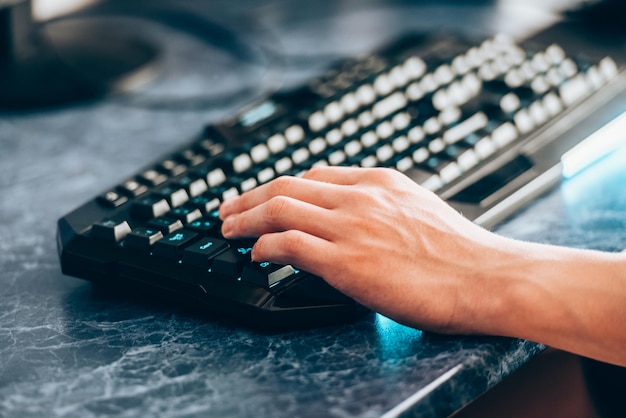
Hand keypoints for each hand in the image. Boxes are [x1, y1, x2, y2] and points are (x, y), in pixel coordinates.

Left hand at [219, 166, 508, 333]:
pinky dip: (263, 245)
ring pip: (279, 208)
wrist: (487, 277)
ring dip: (245, 218)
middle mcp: (360, 198)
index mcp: (379, 183)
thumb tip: (358, 222)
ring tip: (227, 230)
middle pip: (287, 185)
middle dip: (249, 196)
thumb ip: (383, 208)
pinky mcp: (346, 261)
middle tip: (227, 209)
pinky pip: (288, 243)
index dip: (281, 186)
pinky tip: (256, 254)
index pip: (314, 175)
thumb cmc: (461, 254)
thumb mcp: (419, 211)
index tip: (266, 196)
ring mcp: (351, 227)